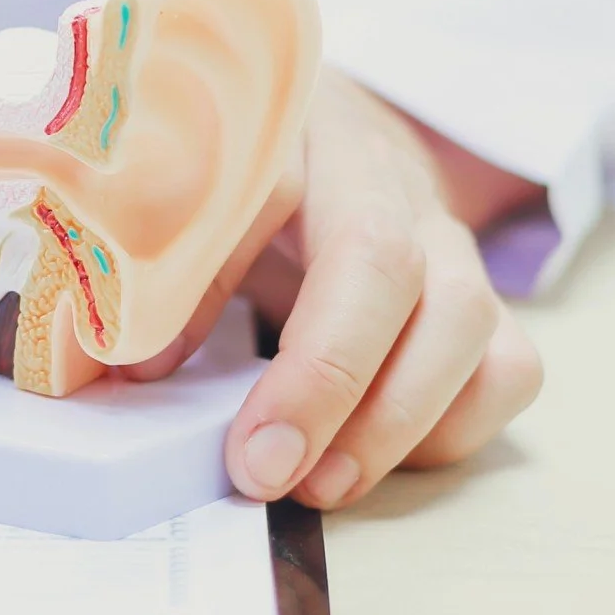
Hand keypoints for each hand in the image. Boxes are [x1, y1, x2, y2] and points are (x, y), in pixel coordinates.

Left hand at [127, 68, 543, 510]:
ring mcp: (445, 237)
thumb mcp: (182, 188)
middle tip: (260, 466)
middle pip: (381, 261)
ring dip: (391, 419)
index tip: (148, 371)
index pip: (260, 189)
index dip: (206, 284)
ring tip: (316, 484)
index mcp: (286, 130)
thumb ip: (144, 261)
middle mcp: (379, 177)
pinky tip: (373, 461)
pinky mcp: (485, 298)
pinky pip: (507, 366)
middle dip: (324, 377)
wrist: (342, 136)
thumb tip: (107, 366)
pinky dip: (450, 429)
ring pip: (462, 317)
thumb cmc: (245, 172)